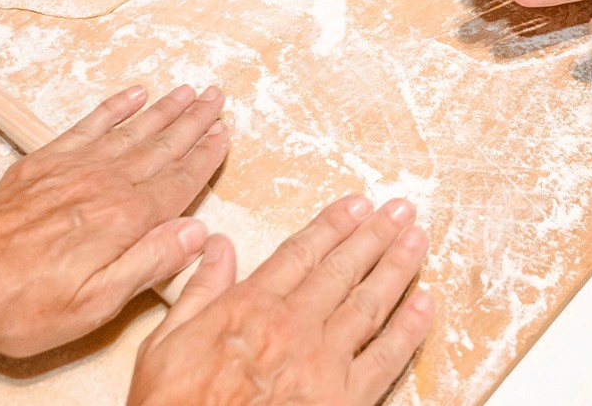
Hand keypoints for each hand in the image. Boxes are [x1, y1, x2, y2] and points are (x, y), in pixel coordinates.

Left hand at [0, 83, 229, 356]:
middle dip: (192, 121)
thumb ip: (150, 263)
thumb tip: (197, 232)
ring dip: (162, 110)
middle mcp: (105, 185)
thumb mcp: (98, 303)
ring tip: (187, 91)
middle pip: (161, 146)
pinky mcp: (46, 162)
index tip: (225, 133)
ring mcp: (74, 168)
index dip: (204, 157)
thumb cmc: (30, 303)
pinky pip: (89, 125)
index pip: (178, 181)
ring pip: (131, 131)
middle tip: (216, 96)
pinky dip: (114, 108)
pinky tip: (133, 94)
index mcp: (125, 220)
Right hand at [127, 196, 433, 405]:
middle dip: (375, 235)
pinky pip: (387, 357)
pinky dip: (410, 328)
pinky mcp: (344, 400)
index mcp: (250, 307)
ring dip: (397, 267)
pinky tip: (425, 303)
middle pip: (343, 269)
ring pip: (370, 303)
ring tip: (417, 240)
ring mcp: (323, 363)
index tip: (356, 205)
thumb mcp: (165, 343)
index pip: (301, 253)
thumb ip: (198, 291)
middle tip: (401, 210)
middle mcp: (293, 326)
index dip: (333, 225)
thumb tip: (216, 245)